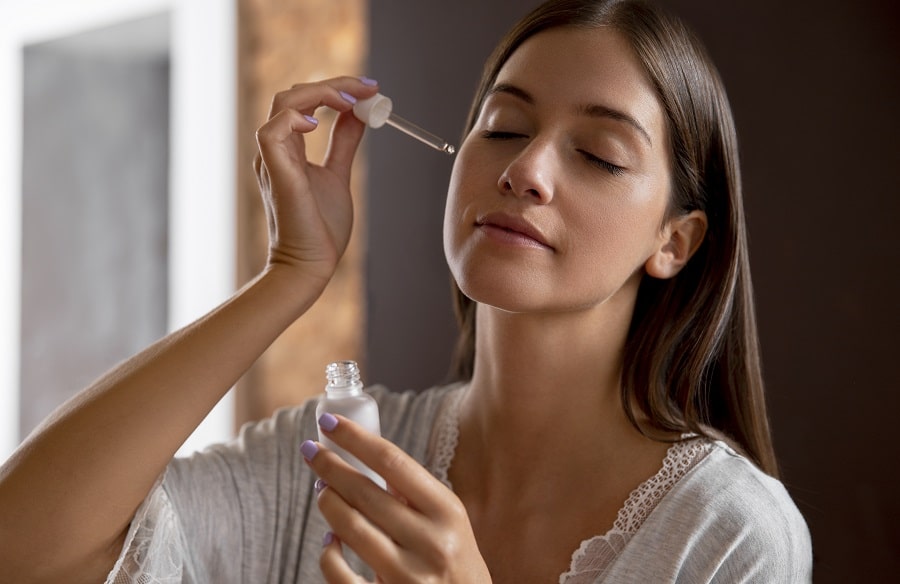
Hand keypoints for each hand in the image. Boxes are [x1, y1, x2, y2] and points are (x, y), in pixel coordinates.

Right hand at [253, 77, 378, 286]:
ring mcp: (272, 160)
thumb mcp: (338, 175)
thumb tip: (358, 114)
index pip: (304, 101)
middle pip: (294, 95)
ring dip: (321, 94)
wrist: (311, 264)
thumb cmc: (321, 227)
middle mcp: (276, 149)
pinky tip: (320, 124)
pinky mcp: (275, 173)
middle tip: (369, 88)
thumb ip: (344, 144)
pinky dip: (294, 119)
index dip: (336, 89)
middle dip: (334, 85)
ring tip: (352, 101)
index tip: (370, 88)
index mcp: (288, 148)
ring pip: (284, 104)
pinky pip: (270, 132)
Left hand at [301, 414, 491, 582]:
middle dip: (330, 466)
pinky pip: (341, 575)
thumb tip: (364, 460)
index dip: (356, 439)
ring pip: (349, 528)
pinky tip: (330, 542)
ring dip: (327, 503)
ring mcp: (408, 577)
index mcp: (448, 512)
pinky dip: (329, 555)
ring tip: (321, 490)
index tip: (329, 423)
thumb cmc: (456, 564)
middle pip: (365, 491)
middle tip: (311, 450)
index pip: (393, 462)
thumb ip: (415, 496)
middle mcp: (431, 543)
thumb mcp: (450, 524)